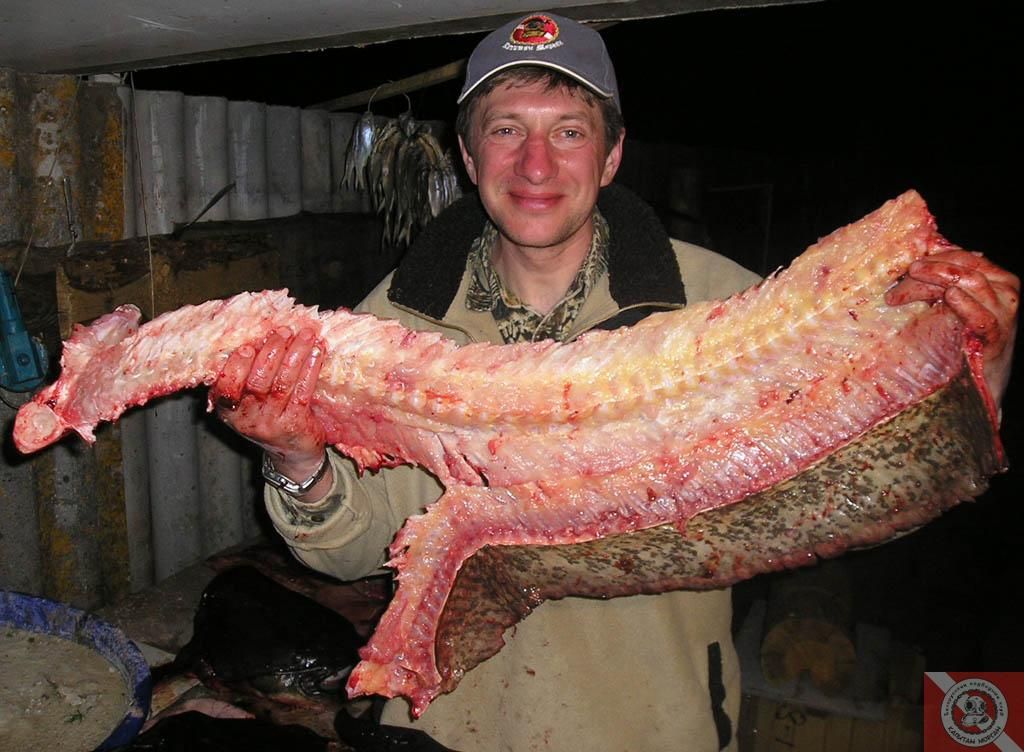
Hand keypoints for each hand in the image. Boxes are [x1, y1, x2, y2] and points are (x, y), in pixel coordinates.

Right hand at [211, 326, 329, 489]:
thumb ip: (245, 376)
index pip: (226, 386)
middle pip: (257, 381)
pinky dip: (310, 368)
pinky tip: (317, 352)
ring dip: (295, 354)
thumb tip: (259, 335)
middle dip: (271, 353)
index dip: (236, 366)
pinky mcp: (295, 423)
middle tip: (282, 332)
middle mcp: (247, 417)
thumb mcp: (246, 403)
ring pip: (282, 383)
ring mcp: (272, 422)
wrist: (291, 454)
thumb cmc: (268, 417)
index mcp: (228, 409)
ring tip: (305, 335)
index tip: (247, 346)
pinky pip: (303, 391)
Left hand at [885, 249, 1018, 406]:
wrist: (982, 383)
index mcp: (997, 278)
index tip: (906, 266)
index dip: (934, 258)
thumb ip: (944, 284)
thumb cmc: (963, 341)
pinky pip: (982, 316)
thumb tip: (915, 262)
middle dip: (930, 270)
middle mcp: (1005, 290)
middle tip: (902, 276)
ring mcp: (1004, 313)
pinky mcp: (997, 335)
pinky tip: (950, 296)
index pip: (963, 258)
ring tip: (901, 293)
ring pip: (970, 283)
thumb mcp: (954, 306)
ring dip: (932, 284)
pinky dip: (965, 304)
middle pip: (963, 269)